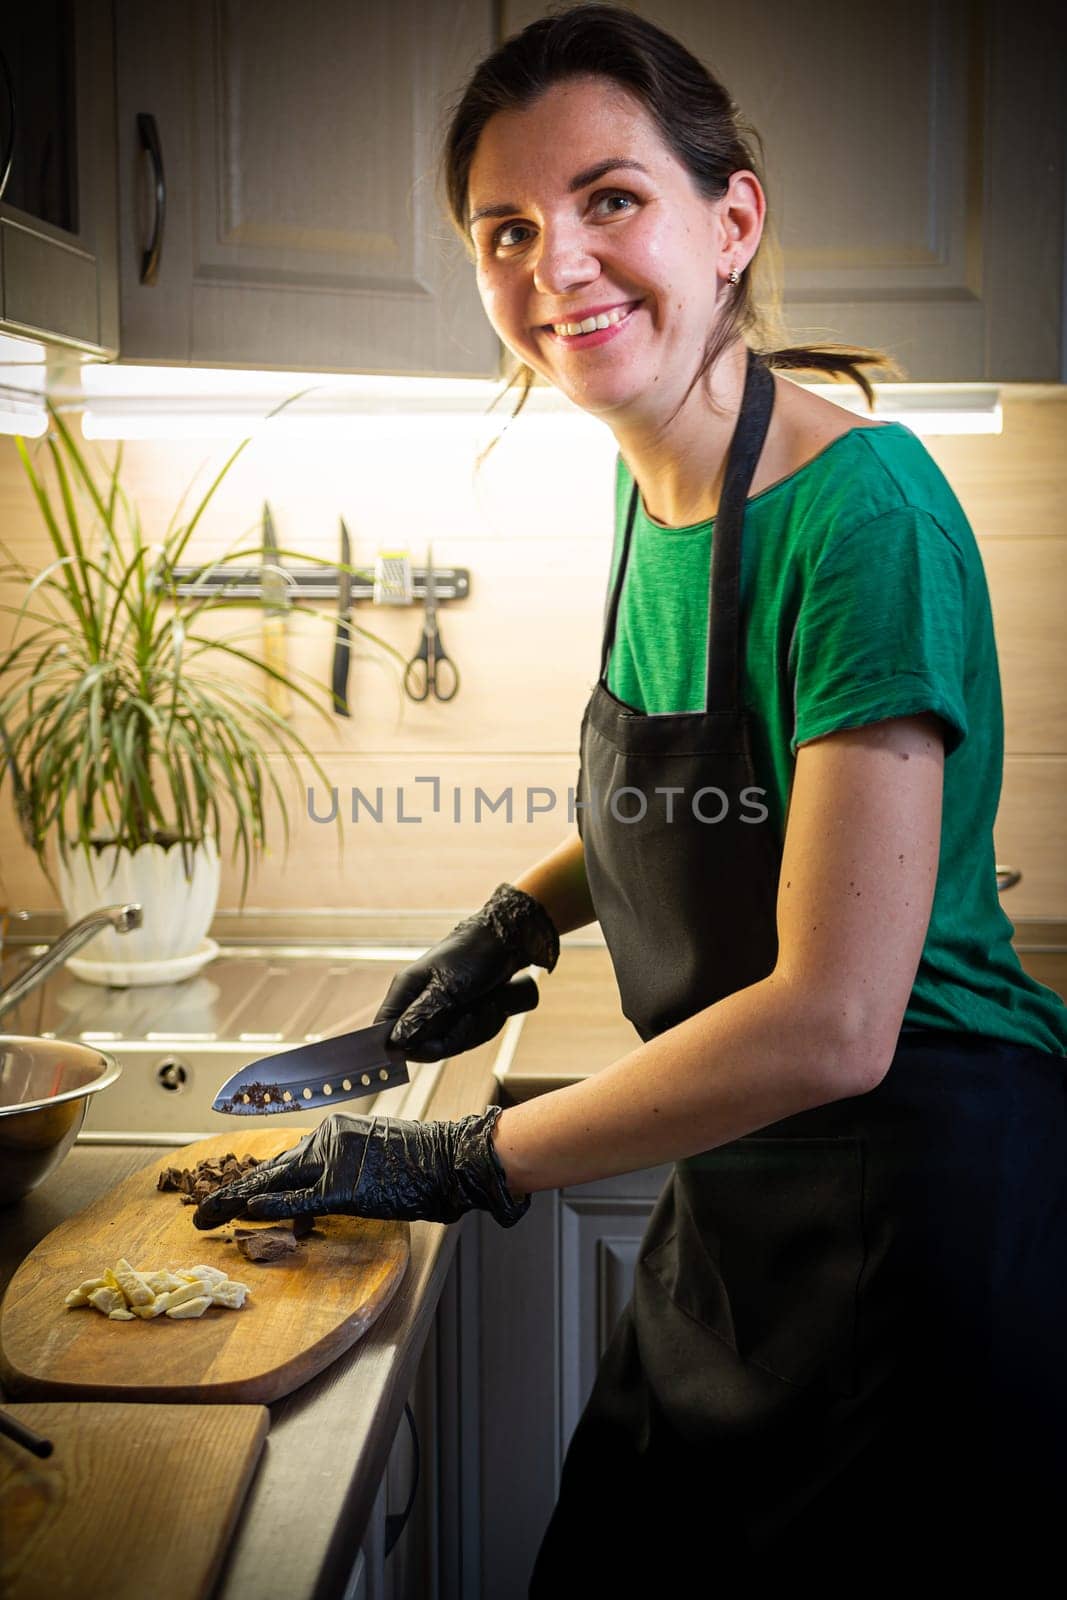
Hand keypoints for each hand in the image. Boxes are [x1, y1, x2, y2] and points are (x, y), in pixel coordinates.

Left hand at [192, 1106, 528, 1229]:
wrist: (451, 1159)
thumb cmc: (419, 1165)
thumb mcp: (368, 1168)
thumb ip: (332, 1183)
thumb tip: (298, 1215)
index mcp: (333, 1132)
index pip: (283, 1159)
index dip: (249, 1179)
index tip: (223, 1195)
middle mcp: (327, 1138)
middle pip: (270, 1168)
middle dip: (230, 1190)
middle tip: (199, 1209)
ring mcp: (335, 1159)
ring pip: (275, 1180)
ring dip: (237, 1199)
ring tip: (206, 1214)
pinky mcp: (344, 1185)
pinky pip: (298, 1199)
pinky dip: (268, 1206)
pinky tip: (242, 1212)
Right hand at [374, 883, 558, 1060]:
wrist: (506, 942)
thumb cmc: (473, 954)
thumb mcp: (447, 987)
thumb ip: (421, 1015)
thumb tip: (396, 1042)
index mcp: (405, 990)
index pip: (385, 1030)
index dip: (405, 1047)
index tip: (435, 1046)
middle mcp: (417, 1003)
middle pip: (422, 1045)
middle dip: (454, 1037)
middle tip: (472, 1016)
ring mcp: (439, 1010)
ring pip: (449, 1044)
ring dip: (475, 1029)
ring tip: (487, 1004)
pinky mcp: (458, 1015)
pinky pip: (466, 1037)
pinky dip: (485, 1025)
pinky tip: (494, 1006)